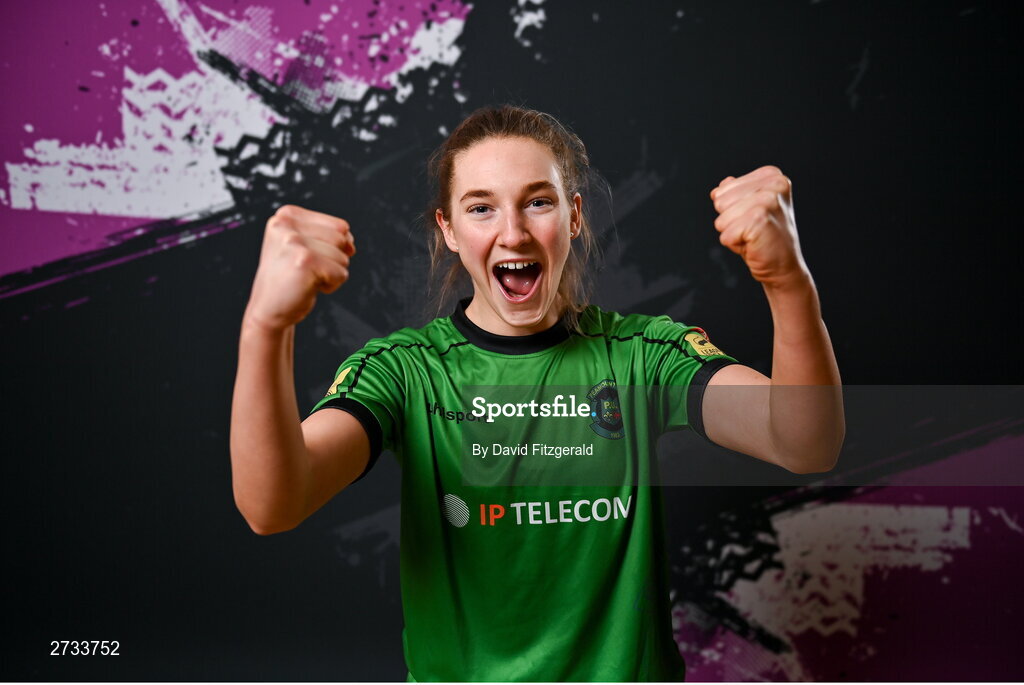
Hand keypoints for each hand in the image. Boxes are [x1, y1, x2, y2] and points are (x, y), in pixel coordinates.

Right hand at [243, 204, 355, 331]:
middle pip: (342, 239)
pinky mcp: (304, 260)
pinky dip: (331, 286)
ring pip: (343, 257)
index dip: (334, 249)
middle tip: (306, 271)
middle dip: (333, 261)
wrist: (268, 310)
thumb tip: (351, 242)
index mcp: (286, 214)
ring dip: (331, 274)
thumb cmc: (290, 278)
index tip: (307, 258)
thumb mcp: (304, 246)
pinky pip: (341, 273)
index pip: (340, 226)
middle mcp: (286, 224)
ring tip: (305, 278)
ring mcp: (294, 241)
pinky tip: (307, 287)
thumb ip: (330, 235)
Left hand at [710, 166, 808, 288]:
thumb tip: (722, 186)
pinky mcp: (760, 219)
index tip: (754, 218)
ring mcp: (768, 200)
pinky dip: (734, 245)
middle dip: (730, 220)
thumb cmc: (765, 238)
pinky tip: (754, 245)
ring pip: (721, 219)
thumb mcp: (748, 210)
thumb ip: (735, 194)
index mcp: (772, 175)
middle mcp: (774, 183)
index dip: (732, 210)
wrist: (784, 266)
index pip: (723, 190)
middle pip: (720, 202)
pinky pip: (725, 234)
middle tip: (753, 229)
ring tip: (754, 236)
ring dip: (732, 233)